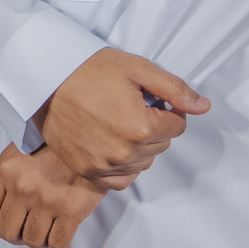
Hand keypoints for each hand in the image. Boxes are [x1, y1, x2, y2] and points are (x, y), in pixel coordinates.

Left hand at [0, 143, 105, 247]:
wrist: (90, 138)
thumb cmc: (55, 145)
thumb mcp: (21, 150)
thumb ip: (8, 177)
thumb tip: (1, 206)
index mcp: (6, 169)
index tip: (3, 227)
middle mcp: (22, 186)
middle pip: (7, 231)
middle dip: (18, 237)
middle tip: (28, 231)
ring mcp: (46, 199)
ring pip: (33, 241)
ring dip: (40, 242)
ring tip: (47, 232)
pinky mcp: (71, 210)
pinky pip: (57, 243)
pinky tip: (62, 241)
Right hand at [34, 47, 207, 189]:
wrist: (44, 81)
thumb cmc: (87, 70)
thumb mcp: (136, 68)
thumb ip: (174, 88)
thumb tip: (204, 106)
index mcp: (141, 127)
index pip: (178, 125)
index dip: (167, 108)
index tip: (149, 97)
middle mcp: (125, 153)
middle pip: (163, 145)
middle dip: (155, 126)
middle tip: (131, 104)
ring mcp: (104, 166)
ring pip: (144, 163)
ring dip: (140, 146)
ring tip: (119, 120)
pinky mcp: (88, 172)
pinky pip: (122, 179)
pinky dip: (124, 165)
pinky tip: (113, 143)